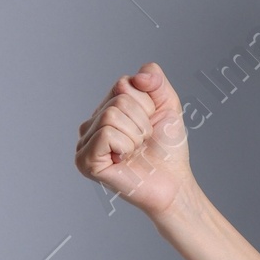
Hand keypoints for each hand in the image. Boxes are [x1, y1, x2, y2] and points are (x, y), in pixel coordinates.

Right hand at [75, 62, 194, 222]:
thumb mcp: (168, 105)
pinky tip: (125, 160)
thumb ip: (155, 80)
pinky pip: (106, 134)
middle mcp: (91, 125)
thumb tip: (137, 75)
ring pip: (111, 115)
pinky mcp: (86, 161)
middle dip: (142, 121)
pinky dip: (125, 146)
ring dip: (136, 135)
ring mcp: (85, 144)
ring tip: (135, 152)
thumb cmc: (168, 149)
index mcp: (106, 109)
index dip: (146, 105)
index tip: (150, 125)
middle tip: (143, 142)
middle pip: (118, 100)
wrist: (174, 183)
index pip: (122, 85)